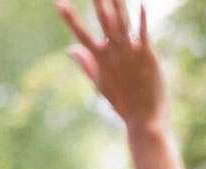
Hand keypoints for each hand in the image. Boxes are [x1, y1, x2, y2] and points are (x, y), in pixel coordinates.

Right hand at [56, 0, 166, 132]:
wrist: (144, 119)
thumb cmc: (122, 102)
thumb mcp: (99, 83)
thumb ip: (85, 63)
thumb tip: (70, 49)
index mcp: (100, 59)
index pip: (81, 34)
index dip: (69, 18)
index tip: (58, 3)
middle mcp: (114, 52)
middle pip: (104, 20)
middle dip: (98, 1)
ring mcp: (130, 53)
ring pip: (122, 21)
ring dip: (116, 3)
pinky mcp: (148, 55)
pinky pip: (144, 33)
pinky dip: (142, 18)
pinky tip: (142, 4)